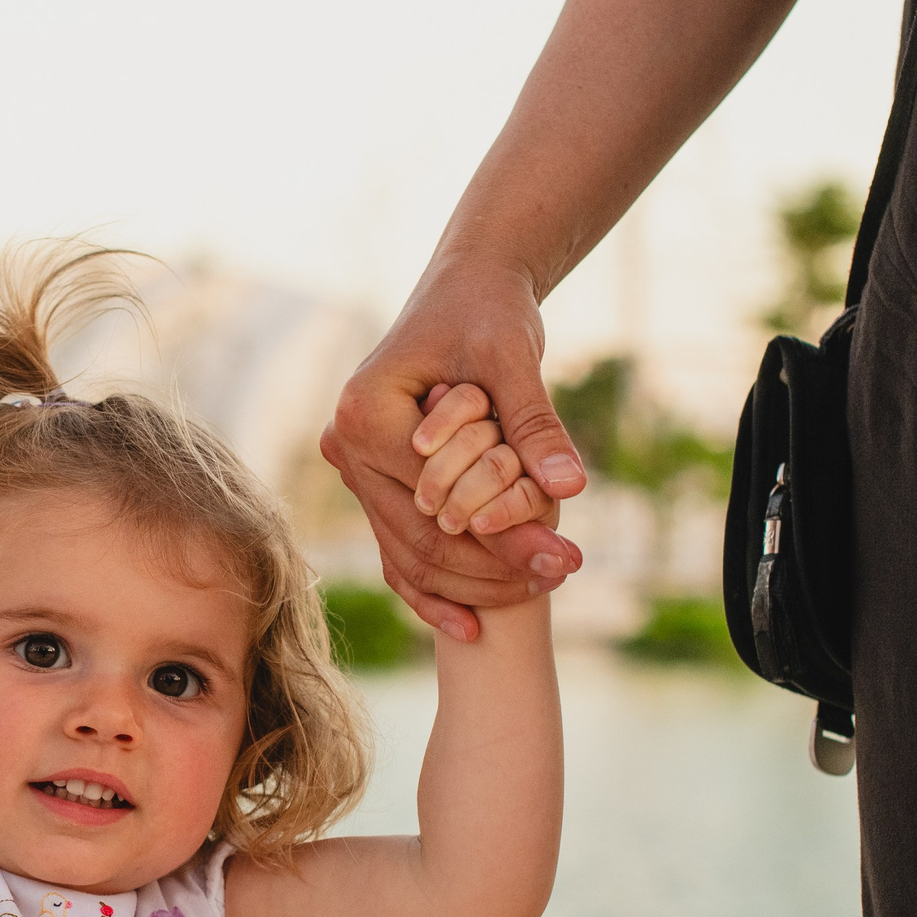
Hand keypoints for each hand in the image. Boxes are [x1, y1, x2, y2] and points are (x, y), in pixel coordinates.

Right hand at [325, 256, 586, 641]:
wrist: (465, 289)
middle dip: (493, 567)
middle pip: (418, 538)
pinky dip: (433, 591)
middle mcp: (347, 448)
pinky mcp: (376, 484)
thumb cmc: (486, 312)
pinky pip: (397, 552)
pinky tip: (473, 627)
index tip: (566, 557)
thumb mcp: (513, 360)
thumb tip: (569, 488)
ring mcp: (356, 471)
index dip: (504, 536)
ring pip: (408, 554)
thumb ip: (535, 425)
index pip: (438, 500)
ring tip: (542, 590)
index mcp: (366, 415)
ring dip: (472, 584)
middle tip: (561, 578)